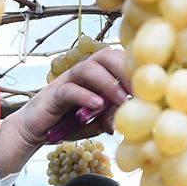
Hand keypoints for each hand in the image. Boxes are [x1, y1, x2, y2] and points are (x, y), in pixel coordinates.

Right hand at [0, 48, 129, 176]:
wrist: (36, 130)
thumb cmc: (67, 122)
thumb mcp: (95, 123)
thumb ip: (110, 118)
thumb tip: (127, 118)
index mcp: (97, 75)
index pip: (119, 60)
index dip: (135, 69)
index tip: (150, 87)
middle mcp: (83, 72)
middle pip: (106, 56)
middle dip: (124, 70)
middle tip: (137, 91)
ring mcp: (68, 80)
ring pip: (89, 69)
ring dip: (108, 84)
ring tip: (120, 101)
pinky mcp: (54, 93)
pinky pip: (70, 89)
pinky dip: (85, 96)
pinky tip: (96, 106)